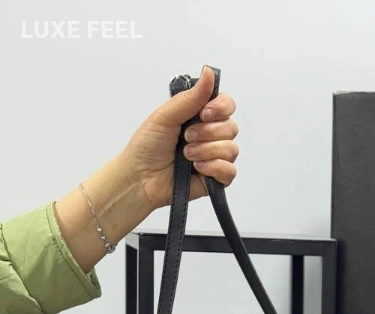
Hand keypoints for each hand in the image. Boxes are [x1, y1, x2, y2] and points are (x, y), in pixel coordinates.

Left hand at [122, 64, 238, 208]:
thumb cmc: (147, 147)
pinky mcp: (216, 178)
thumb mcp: (166, 115)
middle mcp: (210, 135)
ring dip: (206, 151)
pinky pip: (230, 171)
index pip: (226, 105)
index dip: (220, 108)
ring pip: (231, 149)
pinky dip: (213, 168)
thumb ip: (191, 96)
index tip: (204, 113)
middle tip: (187, 137)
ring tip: (186, 155)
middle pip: (231, 127)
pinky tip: (197, 169)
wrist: (140, 178)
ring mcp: (214, 157)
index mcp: (199, 116)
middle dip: (208, 132)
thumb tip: (208, 72)